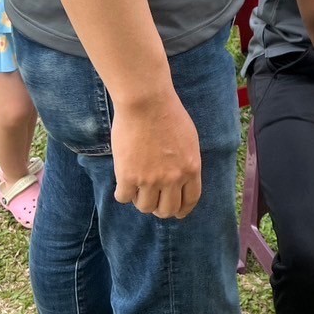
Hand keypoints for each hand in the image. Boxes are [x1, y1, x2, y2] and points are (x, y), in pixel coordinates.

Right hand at [110, 88, 201, 218]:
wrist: (146, 101)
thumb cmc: (167, 113)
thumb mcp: (188, 139)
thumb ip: (186, 161)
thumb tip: (181, 177)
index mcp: (191, 169)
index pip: (190, 201)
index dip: (182, 210)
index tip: (176, 212)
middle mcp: (173, 178)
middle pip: (167, 210)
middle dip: (160, 208)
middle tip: (152, 199)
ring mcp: (150, 179)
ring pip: (145, 207)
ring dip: (140, 200)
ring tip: (136, 187)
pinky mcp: (128, 176)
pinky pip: (124, 198)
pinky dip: (123, 193)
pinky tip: (122, 182)